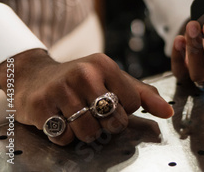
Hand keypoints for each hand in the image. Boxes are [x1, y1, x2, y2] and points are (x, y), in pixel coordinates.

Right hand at [0, 49, 172, 145]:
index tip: (111, 102)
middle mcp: (83, 73)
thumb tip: (168, 113)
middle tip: (95, 114)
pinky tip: (60, 119)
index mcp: (105, 65)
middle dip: (107, 125)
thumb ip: (144, 95)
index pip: (133, 104)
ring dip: (85, 132)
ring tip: (77, 117)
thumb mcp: (114, 80)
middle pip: (113, 120)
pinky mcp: (40, 106)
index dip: (124, 110)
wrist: (35, 76)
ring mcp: (60, 89)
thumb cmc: (83, 81)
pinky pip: (64, 137)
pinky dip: (64, 136)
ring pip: (88, 132)